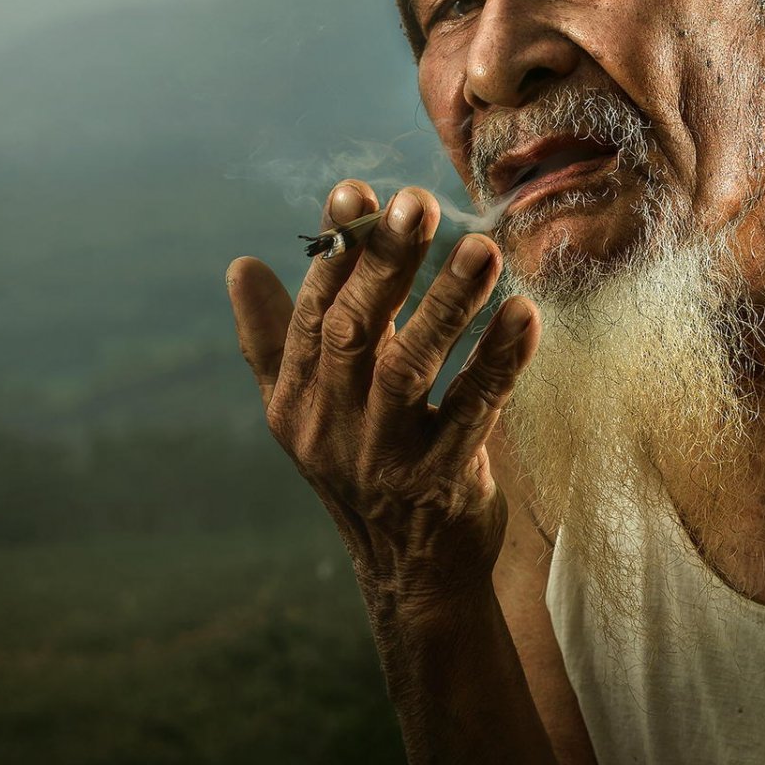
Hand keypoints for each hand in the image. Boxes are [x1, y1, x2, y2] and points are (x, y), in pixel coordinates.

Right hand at [225, 180, 539, 617]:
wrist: (410, 574)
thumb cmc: (361, 470)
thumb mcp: (304, 413)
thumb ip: (274, 341)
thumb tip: (240, 267)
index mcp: (296, 398)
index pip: (313, 309)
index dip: (336, 250)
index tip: (357, 189)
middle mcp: (330, 426)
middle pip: (352, 331)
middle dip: (384, 263)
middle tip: (419, 201)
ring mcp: (383, 457)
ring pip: (407, 369)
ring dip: (445, 304)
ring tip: (483, 248)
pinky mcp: (439, 483)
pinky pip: (472, 413)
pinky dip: (497, 362)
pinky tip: (524, 315)